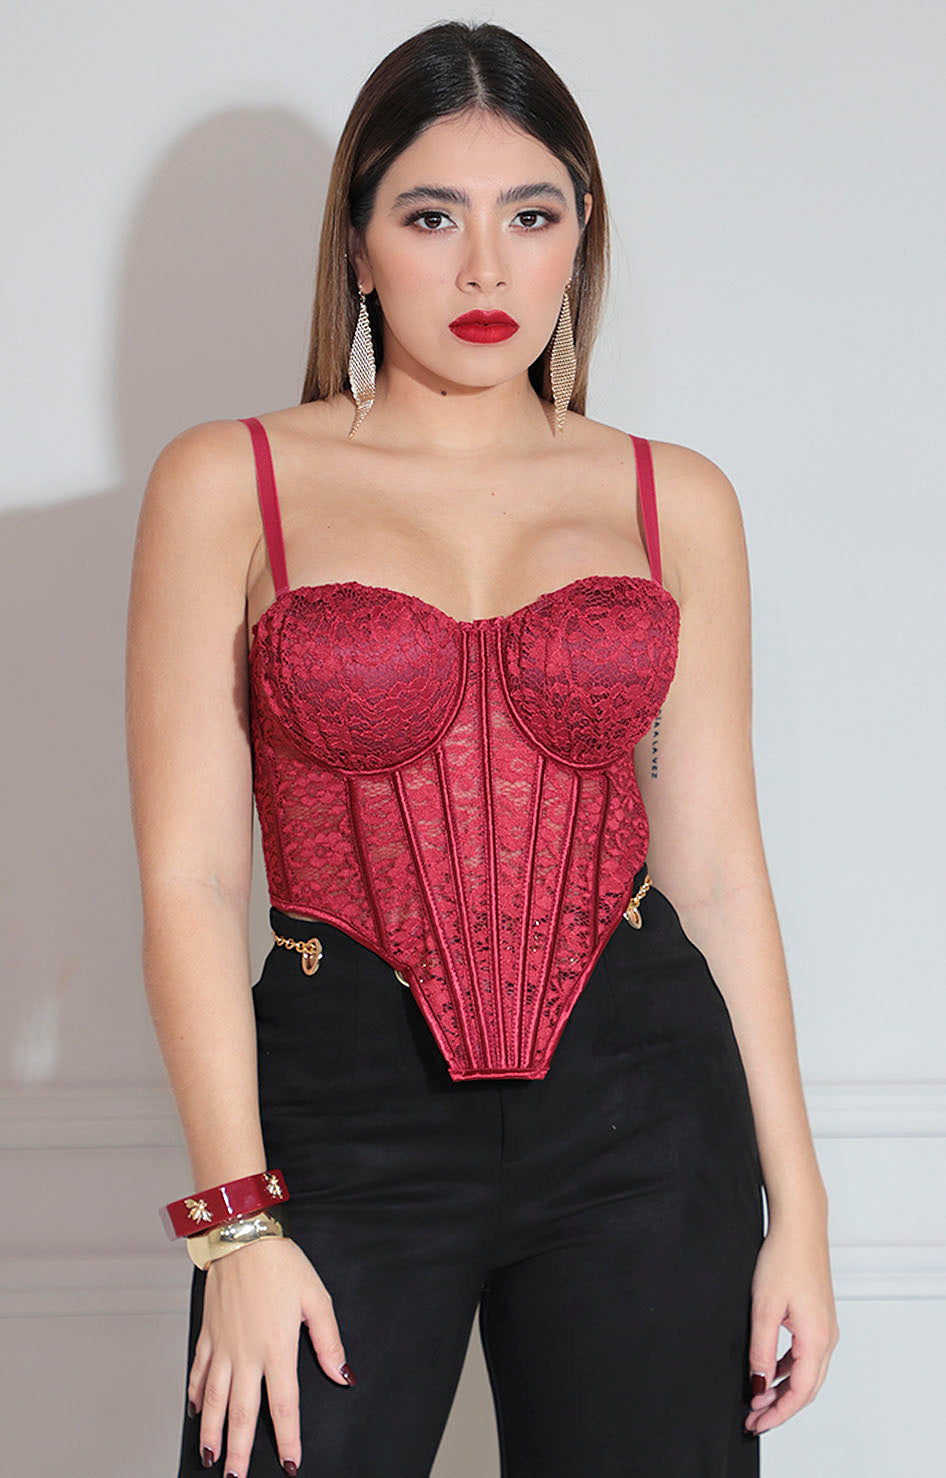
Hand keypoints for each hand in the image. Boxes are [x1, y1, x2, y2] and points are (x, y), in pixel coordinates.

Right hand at [187, 1235, 353, 1475]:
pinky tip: (194, 1411)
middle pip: (241, 1413)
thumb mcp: (317, 1298)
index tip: (290, 1464)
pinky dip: (194, 1394)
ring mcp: (223, 1345)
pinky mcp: (208, 1332)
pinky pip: (197, 1371)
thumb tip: (342, 1375)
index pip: (284, 1405)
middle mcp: (246, 1353)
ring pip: (213, 1400)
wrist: (242, 1236)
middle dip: (240, 1451)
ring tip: (211, 1459)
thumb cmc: (281, 1263)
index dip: (287, 1439)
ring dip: (212, 1432)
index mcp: (277, 1347)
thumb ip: (329, 1342)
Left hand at [745, 1213, 839, 1435]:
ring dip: (784, 1390)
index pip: (800, 1393)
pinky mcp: (819, 1319)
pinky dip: (788, 1370)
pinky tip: (769, 1371)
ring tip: (758, 1399)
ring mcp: (826, 1328)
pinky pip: (806, 1356)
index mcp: (817, 1339)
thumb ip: (761, 1351)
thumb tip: (760, 1385)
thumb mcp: (764, 1308)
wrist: (800, 1226)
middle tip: (754, 1420)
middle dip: (780, 1408)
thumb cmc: (784, 1258)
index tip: (756, 1423)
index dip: (777, 1413)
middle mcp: (828, 1338)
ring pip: (807, 1374)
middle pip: (807, 1389)